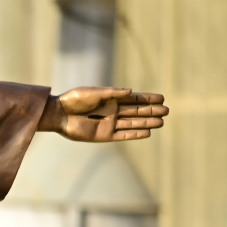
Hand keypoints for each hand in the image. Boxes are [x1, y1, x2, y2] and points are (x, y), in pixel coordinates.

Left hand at [39, 87, 167, 141]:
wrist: (59, 114)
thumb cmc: (75, 100)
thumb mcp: (94, 93)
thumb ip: (113, 93)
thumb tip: (131, 91)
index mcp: (112, 99)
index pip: (135, 99)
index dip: (148, 98)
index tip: (162, 98)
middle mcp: (113, 111)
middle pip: (137, 111)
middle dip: (151, 111)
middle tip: (167, 111)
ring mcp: (109, 124)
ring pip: (132, 123)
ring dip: (146, 123)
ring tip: (161, 122)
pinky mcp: (103, 135)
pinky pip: (122, 135)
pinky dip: (134, 134)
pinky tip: (147, 133)